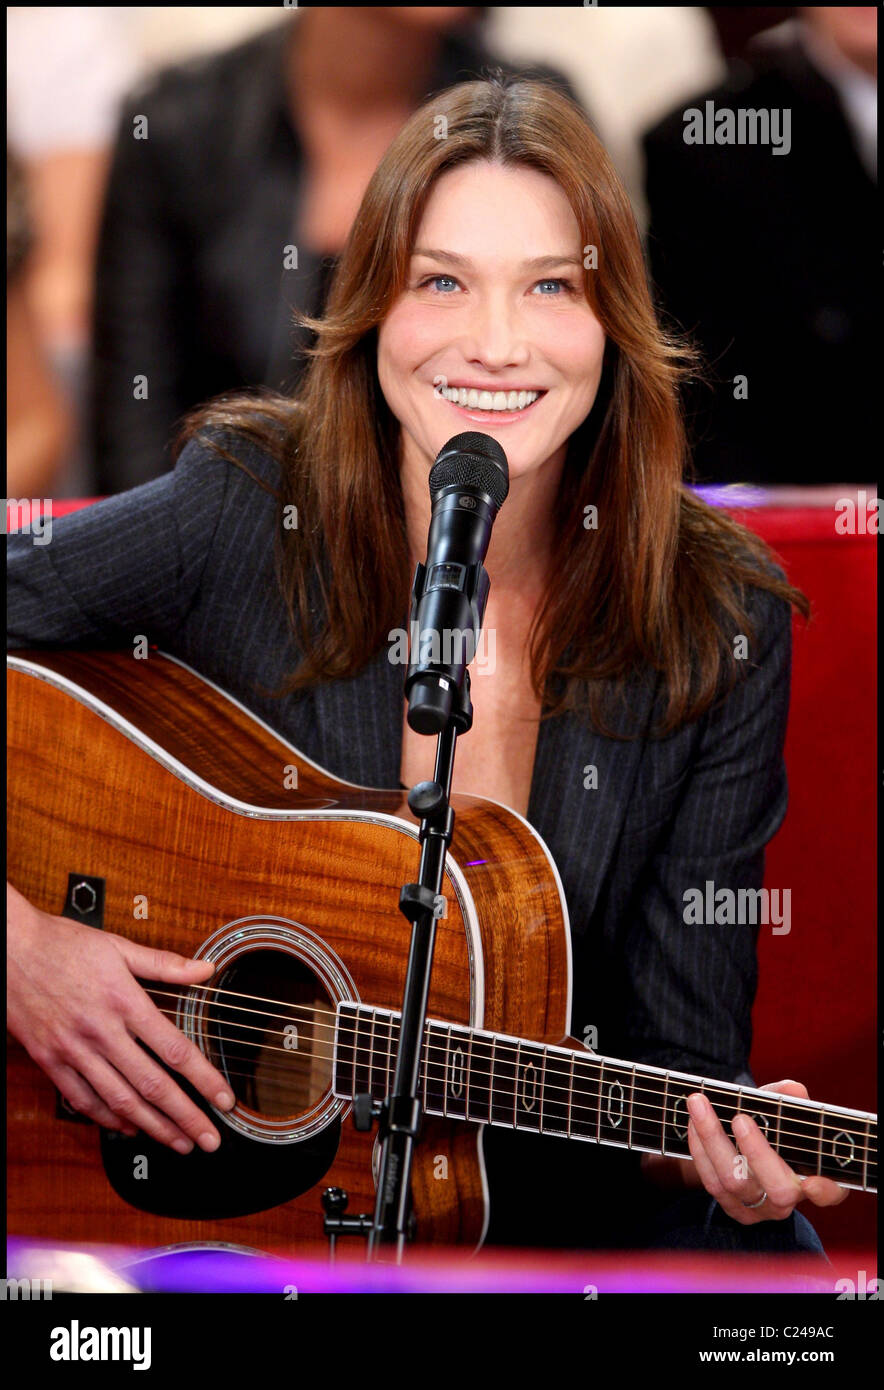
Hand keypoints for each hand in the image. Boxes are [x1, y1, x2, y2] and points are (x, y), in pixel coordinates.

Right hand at [7, 882, 234, 1152]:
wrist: (9, 950)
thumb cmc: (62, 945)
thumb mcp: (118, 946)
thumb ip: (164, 964)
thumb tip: (206, 970)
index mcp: (123, 1001)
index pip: (173, 1050)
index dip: (203, 1079)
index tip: (223, 1099)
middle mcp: (100, 1031)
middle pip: (151, 1085)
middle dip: (185, 1117)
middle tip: (209, 1140)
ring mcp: (73, 1050)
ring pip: (119, 1100)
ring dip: (153, 1127)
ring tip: (178, 1143)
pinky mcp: (50, 1061)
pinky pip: (83, 1100)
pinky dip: (108, 1119)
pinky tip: (129, 1128)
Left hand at [686, 1080, 849, 1223]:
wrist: (738, 1145)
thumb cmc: (769, 1127)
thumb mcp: (778, 1110)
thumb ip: (785, 1099)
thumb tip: (793, 1090)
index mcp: (813, 1177)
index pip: (831, 1193)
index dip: (826, 1191)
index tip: (813, 1182)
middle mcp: (788, 1199)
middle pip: (779, 1190)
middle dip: (757, 1152)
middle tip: (740, 1119)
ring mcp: (759, 1208)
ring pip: (735, 1183)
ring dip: (713, 1139)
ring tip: (699, 1104)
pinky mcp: (731, 1208)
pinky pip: (711, 1182)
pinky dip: (699, 1148)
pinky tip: (693, 1122)